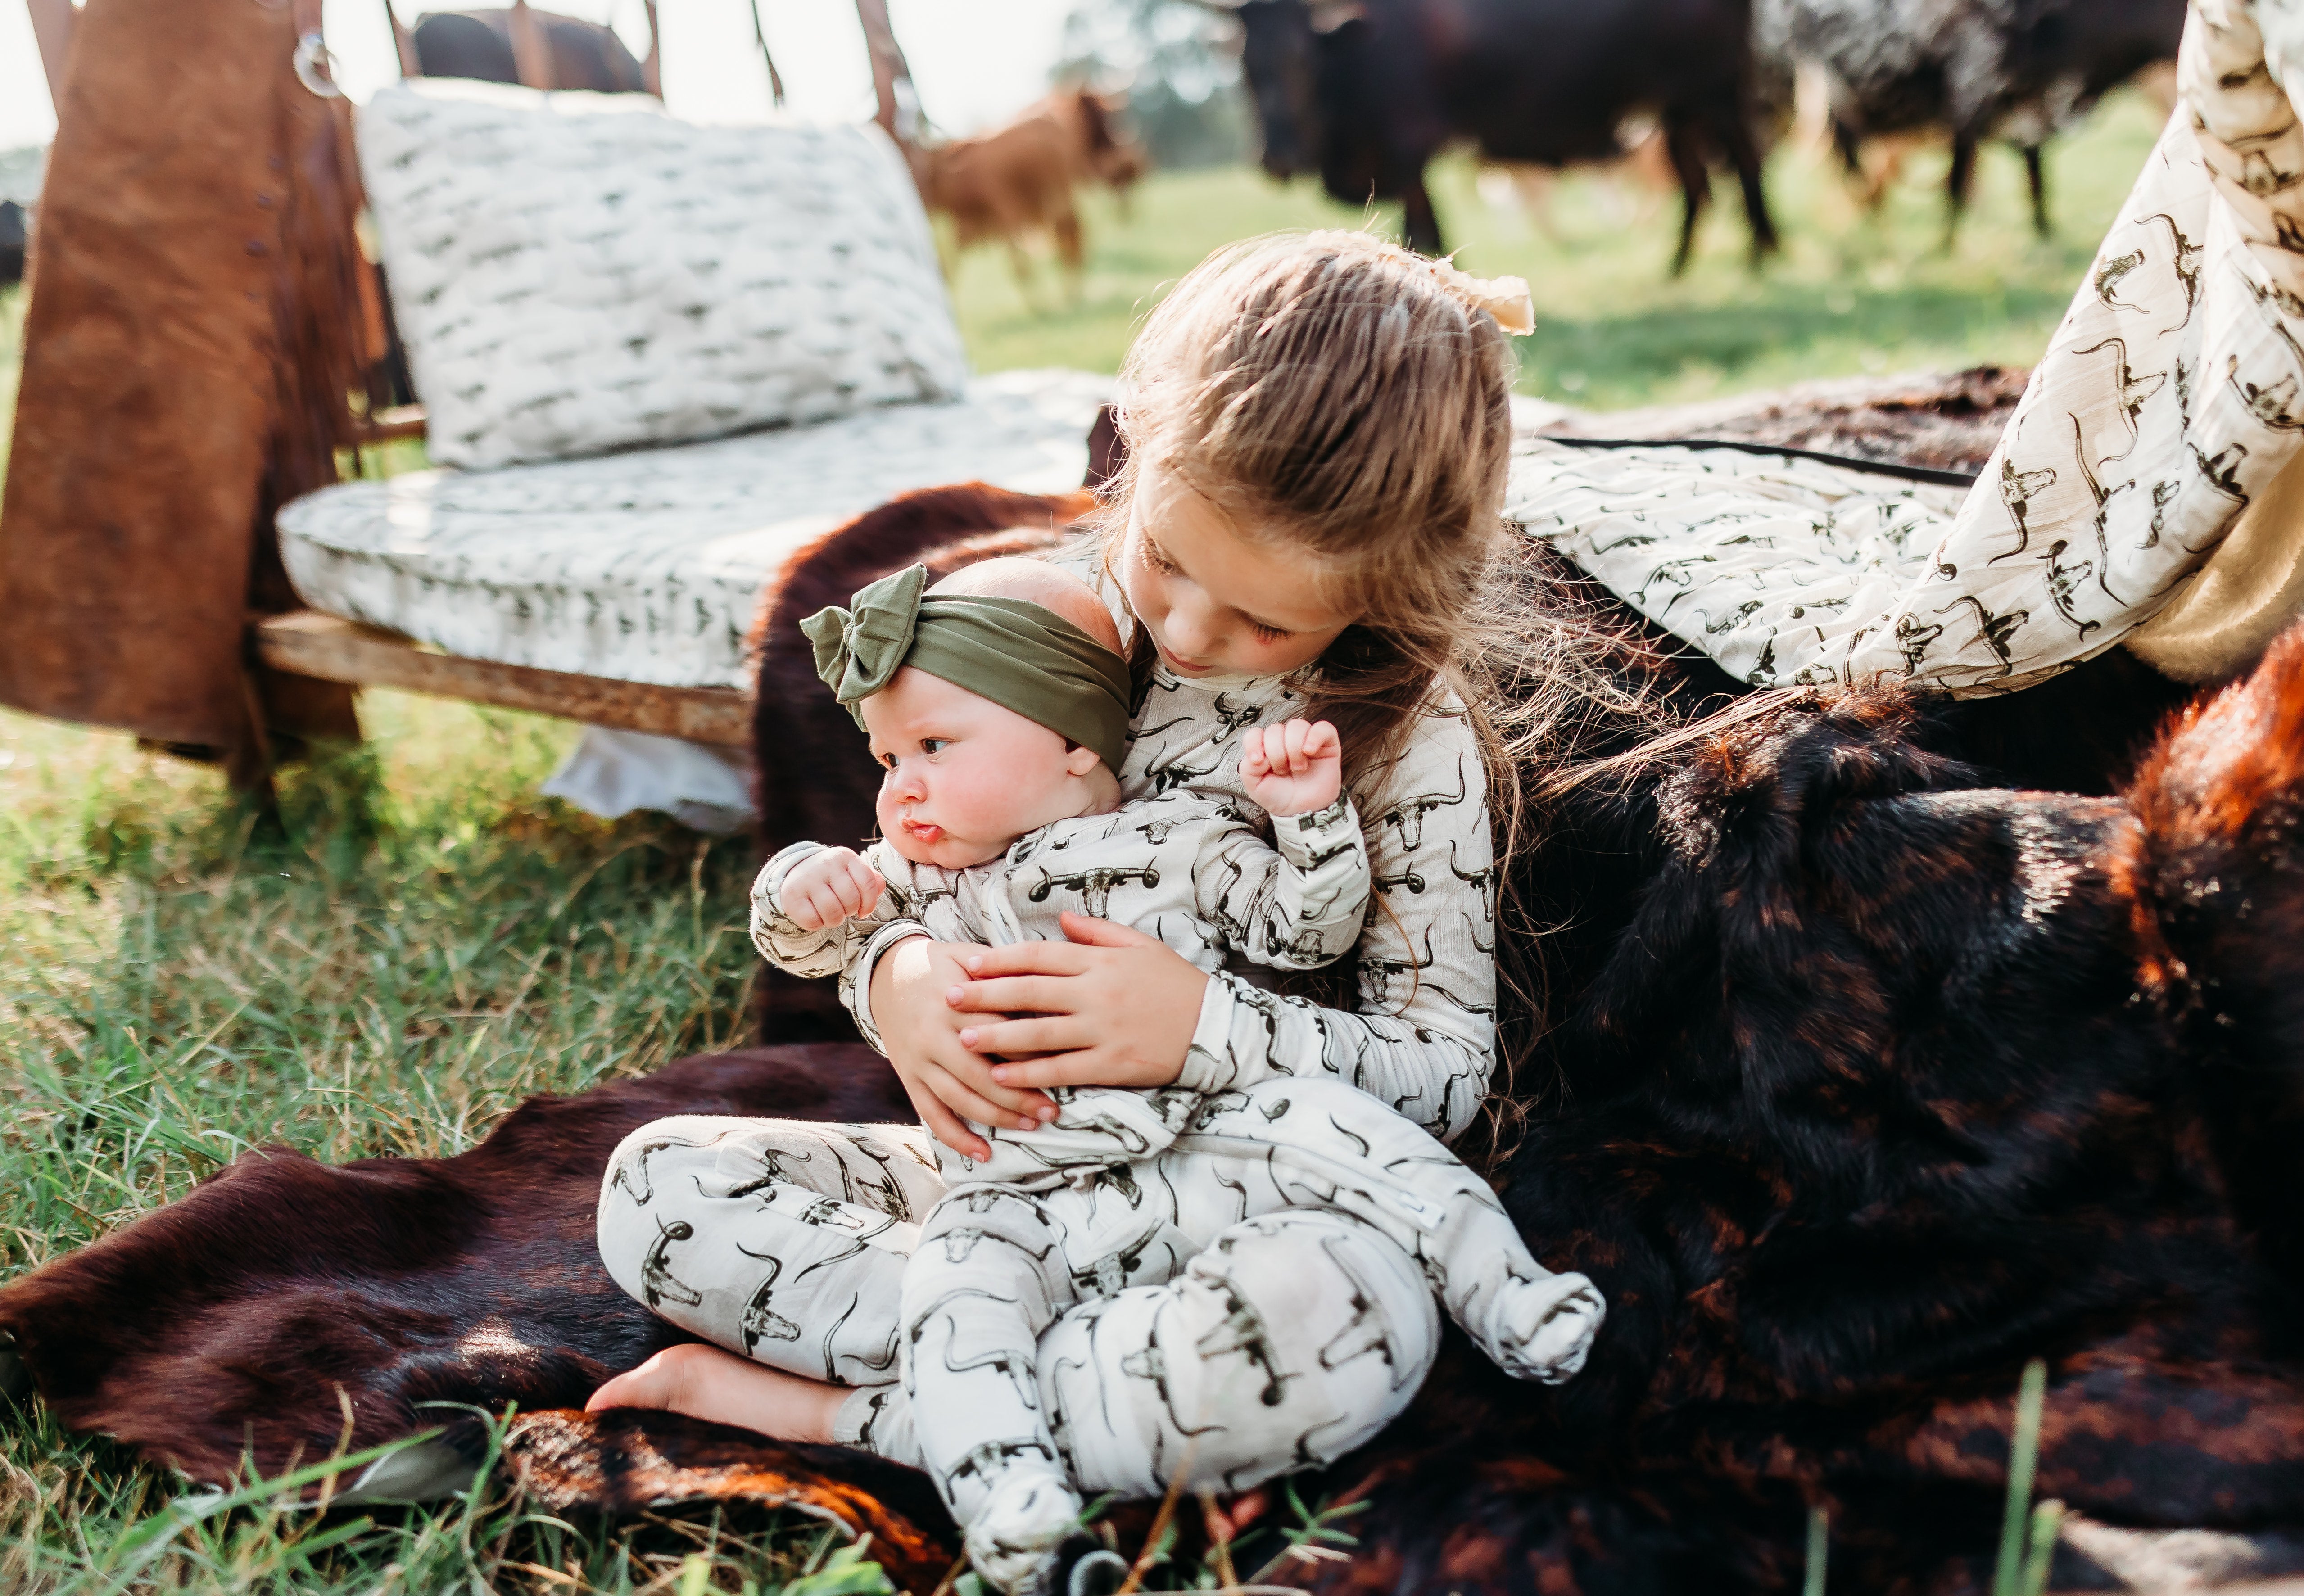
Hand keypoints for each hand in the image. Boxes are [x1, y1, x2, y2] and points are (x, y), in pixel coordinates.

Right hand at [781, 847, 884, 931]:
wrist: (795, 873)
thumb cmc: (831, 878)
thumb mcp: (851, 873)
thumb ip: (870, 880)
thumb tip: (880, 885)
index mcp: (845, 856)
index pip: (868, 882)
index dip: (870, 903)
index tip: (864, 911)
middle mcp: (825, 864)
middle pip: (851, 900)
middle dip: (850, 911)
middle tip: (843, 910)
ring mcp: (807, 879)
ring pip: (833, 913)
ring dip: (835, 920)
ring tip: (831, 914)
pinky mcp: (791, 895)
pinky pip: (813, 921)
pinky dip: (817, 924)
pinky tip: (816, 915)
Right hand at [868, 938, 1055, 1159]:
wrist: (887, 974)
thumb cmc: (943, 965)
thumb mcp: (971, 957)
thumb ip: (1005, 974)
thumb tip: (1050, 990)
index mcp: (955, 1002)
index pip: (1000, 1033)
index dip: (1033, 1052)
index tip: (1064, 1065)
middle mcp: (935, 1034)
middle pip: (982, 1074)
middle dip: (1020, 1096)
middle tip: (1053, 1111)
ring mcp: (920, 1060)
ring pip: (960, 1098)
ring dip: (997, 1118)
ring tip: (1031, 1127)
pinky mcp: (909, 1077)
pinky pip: (931, 1114)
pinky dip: (956, 1137)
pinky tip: (983, 1154)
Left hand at [950, 913, 1207, 1090]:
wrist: (1216, 1027)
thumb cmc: (1176, 984)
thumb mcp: (1141, 946)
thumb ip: (1098, 932)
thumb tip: (1062, 918)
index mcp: (1100, 962)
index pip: (1039, 957)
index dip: (1000, 960)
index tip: (968, 964)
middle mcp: (1096, 994)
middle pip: (1029, 992)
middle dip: (984, 996)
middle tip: (948, 999)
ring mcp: (1103, 1030)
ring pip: (1039, 1033)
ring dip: (997, 1037)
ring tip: (963, 1039)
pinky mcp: (1112, 1064)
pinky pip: (1062, 1069)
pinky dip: (1030, 1074)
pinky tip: (1002, 1077)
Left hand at [1239, 719, 1341, 816]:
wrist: (1304, 811)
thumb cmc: (1281, 797)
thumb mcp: (1255, 787)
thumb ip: (1248, 769)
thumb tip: (1259, 755)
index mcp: (1265, 747)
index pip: (1255, 733)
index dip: (1254, 743)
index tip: (1257, 761)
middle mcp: (1284, 740)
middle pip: (1275, 730)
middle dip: (1277, 754)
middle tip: (1283, 771)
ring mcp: (1305, 739)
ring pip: (1297, 726)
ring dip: (1294, 748)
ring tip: (1298, 768)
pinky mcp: (1326, 743)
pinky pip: (1323, 728)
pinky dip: (1315, 737)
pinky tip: (1309, 751)